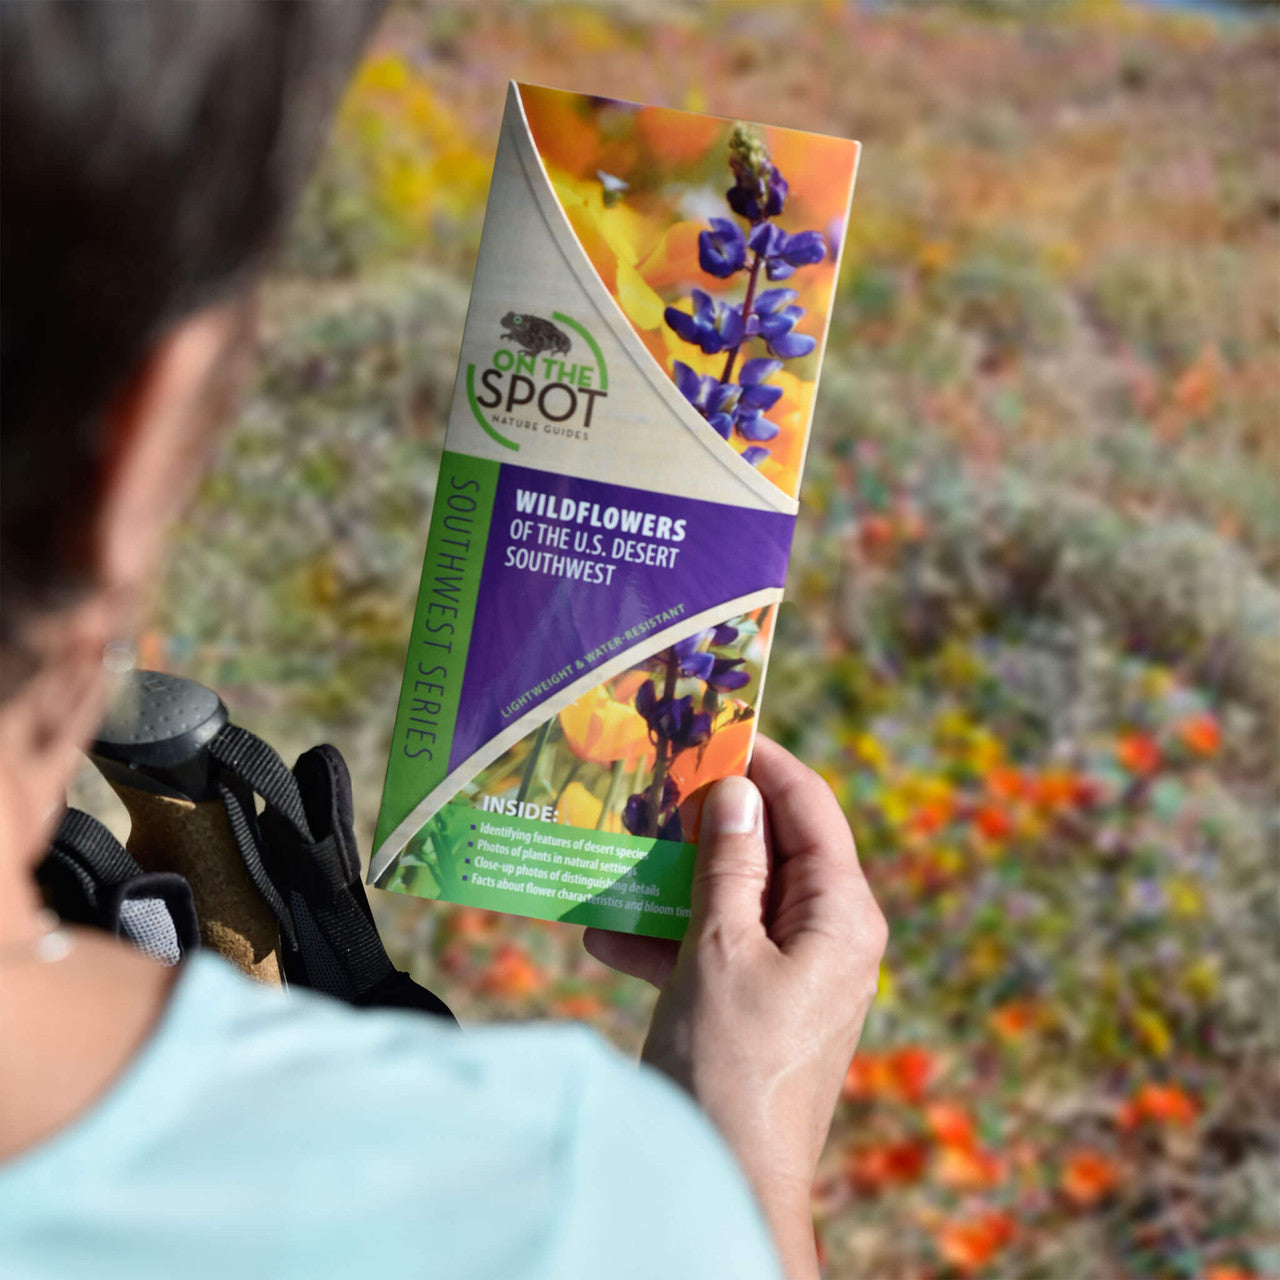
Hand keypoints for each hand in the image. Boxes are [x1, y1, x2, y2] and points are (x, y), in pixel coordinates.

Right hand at [584, 736, 887, 1279]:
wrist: (725, 1182)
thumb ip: (730, 863)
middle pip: (771, 847)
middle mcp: (830, 935)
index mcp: (842, 913)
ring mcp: (795, 971)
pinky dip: (669, 936)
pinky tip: (605, 933)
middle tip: (650, 783)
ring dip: (676, 878)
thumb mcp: (721, 947)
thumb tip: (737, 790)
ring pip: (735, 895)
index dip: (762, 761)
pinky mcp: (759, 1003)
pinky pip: (717, 946)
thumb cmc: (729, 1062)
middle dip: (707, 819)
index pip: (809, 806)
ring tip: (617, 851)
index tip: (710, 728)